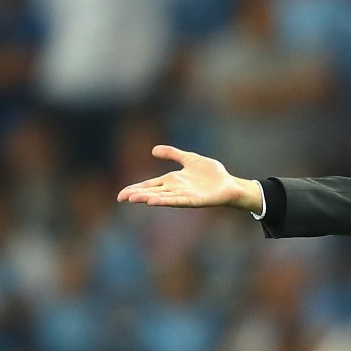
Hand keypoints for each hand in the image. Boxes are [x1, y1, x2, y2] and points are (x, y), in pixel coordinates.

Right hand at [116, 145, 262, 211]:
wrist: (229, 184)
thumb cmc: (211, 174)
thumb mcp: (189, 159)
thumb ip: (173, 154)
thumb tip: (153, 149)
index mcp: (172, 181)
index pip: (149, 185)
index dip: (136, 189)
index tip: (121, 195)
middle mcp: (175, 190)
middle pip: (152, 192)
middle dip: (138, 195)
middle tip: (122, 198)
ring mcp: (184, 196)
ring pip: (162, 197)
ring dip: (148, 198)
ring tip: (134, 199)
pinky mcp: (195, 200)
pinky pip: (178, 201)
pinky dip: (166, 201)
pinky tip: (155, 201)